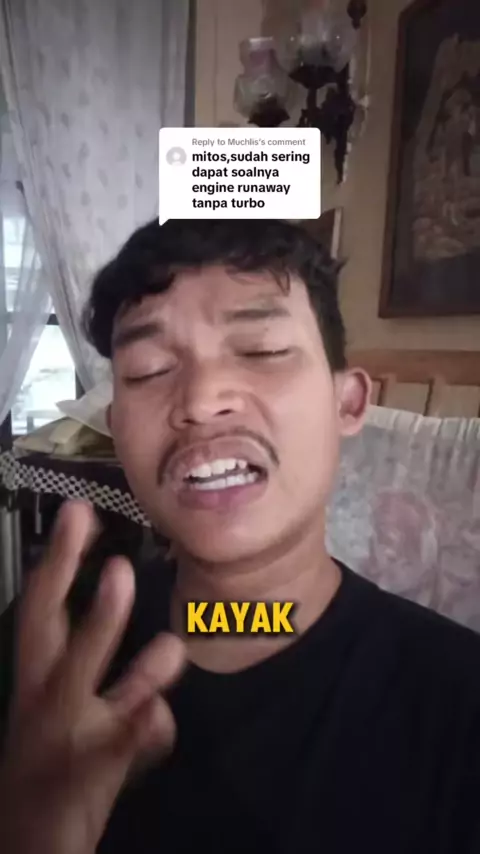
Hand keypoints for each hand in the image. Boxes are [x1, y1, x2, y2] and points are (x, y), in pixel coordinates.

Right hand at [0, 500, 185, 853]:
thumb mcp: (83, 720)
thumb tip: (175, 651)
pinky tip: (158, 712)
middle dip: (64, 580)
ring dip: (103, 636)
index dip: (58, 560)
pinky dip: (138, 726)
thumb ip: (133, 686)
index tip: (78, 512)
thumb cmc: (56, 768)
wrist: (26, 842)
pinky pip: (117, 745)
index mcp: (36, 680)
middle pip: (46, 631)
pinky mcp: (86, 771)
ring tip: (137, 599)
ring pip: (79, 679)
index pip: (42, 609)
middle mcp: (42, 698)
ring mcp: (62, 734)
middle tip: (93, 536)